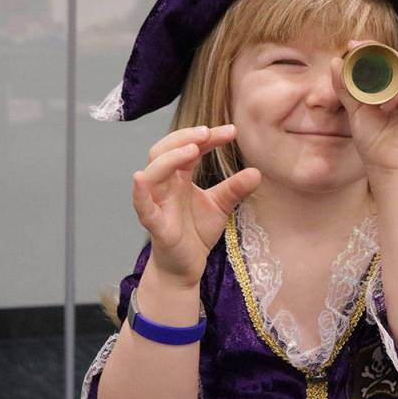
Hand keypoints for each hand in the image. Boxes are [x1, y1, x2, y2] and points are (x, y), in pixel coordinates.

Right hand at [132, 124, 260, 285]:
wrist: (185, 267)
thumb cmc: (196, 232)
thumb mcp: (220, 206)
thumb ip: (235, 188)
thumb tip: (257, 171)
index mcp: (179, 177)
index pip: (189, 148)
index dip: (207, 138)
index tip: (231, 131)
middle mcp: (165, 186)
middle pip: (164, 151)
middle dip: (184, 138)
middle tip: (208, 132)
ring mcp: (157, 204)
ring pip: (152, 173)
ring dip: (170, 158)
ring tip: (192, 149)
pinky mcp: (156, 225)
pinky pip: (143, 207)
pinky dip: (140, 192)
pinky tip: (140, 178)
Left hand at [330, 40, 397, 172]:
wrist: (385, 165)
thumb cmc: (374, 140)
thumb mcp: (355, 108)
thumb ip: (346, 86)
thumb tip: (336, 61)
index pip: (390, 56)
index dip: (372, 48)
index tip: (352, 46)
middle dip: (379, 57)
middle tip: (359, 63)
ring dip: (390, 77)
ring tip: (375, 97)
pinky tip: (385, 106)